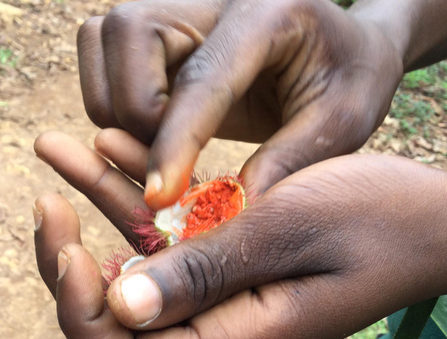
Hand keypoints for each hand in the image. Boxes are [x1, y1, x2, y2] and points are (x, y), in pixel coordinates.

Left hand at [34, 129, 446, 338]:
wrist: (437, 218)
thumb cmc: (381, 219)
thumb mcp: (290, 231)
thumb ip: (207, 273)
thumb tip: (120, 307)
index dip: (82, 318)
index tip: (72, 248)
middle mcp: (218, 330)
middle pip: (114, 326)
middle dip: (68, 270)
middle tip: (48, 206)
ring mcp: (222, 299)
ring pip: (131, 275)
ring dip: (90, 219)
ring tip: (59, 152)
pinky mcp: (229, 264)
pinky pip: (165, 240)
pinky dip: (132, 201)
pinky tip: (110, 149)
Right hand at [77, 0, 403, 207]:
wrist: (337, 47)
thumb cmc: (348, 79)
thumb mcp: (345, 120)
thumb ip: (292, 158)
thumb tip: (235, 211)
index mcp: (265, 11)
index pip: (202, 76)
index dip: (175, 142)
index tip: (159, 198)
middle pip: (127, 41)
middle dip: (138, 116)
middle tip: (180, 161)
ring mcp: (171, 7)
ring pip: (100, 51)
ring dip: (119, 115)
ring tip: (171, 144)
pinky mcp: (149, 31)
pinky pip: (98, 68)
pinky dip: (113, 110)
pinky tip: (160, 130)